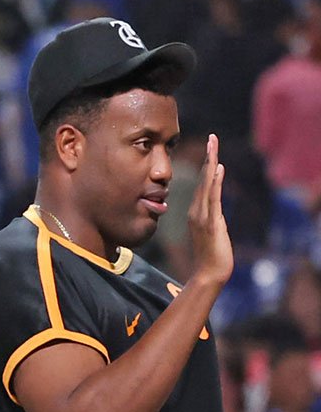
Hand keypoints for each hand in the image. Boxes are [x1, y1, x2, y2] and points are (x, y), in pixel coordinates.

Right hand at [187, 134, 232, 287]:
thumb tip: (216, 211)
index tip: (211, 149)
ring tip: (213, 145)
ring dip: (210, 164)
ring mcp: (202, 216)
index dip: (207, 166)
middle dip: (208, 157)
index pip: (203, 185)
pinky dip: (214, 183)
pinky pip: (213, 198)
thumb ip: (213, 220)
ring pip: (207, 185)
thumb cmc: (211, 257)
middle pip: (203, 179)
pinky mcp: (211, 222)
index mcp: (196, 213)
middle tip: (212, 138)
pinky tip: (217, 168)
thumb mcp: (213, 234)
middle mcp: (196, 211)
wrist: (209, 273)